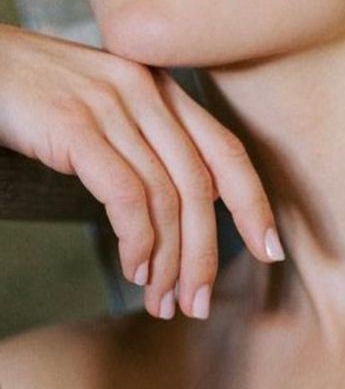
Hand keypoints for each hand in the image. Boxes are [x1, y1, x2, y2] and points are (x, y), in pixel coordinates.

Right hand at [0, 24, 282, 318]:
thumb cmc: (31, 94)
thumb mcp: (97, 109)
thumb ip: (139, 141)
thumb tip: (174, 210)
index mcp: (158, 86)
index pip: (224, 148)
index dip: (253, 202)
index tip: (269, 249)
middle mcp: (144, 90)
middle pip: (200, 183)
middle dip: (205, 252)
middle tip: (197, 302)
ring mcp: (111, 103)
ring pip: (166, 196)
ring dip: (170, 260)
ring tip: (161, 299)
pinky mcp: (75, 124)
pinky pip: (127, 195)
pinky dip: (138, 241)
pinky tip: (134, 269)